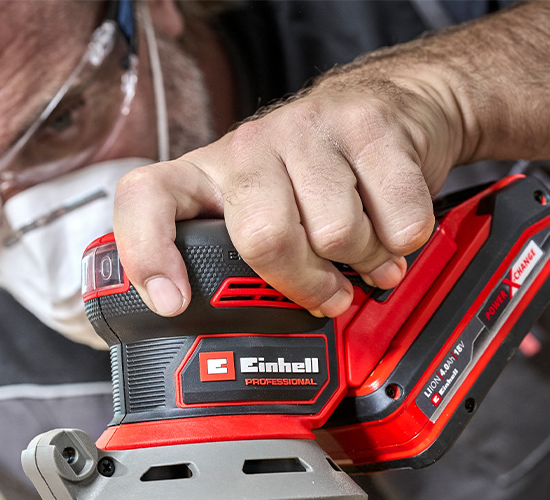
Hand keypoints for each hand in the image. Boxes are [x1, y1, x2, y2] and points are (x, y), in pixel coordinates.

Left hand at [113, 62, 464, 317]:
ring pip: (336, 234)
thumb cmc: (317, 175)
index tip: (173, 304)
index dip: (150, 253)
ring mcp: (306, 129)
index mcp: (207, 174)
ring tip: (363, 249)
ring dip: (362, 259)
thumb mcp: (261, 213)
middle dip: (305, 283)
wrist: (397, 105)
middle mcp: (247, 147)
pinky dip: (402, 243)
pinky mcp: (367, 126)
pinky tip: (392, 229)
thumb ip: (240, 264)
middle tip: (327, 295)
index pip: (147, 199)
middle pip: (264, 239)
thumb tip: (230, 345)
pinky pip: (395, 220)